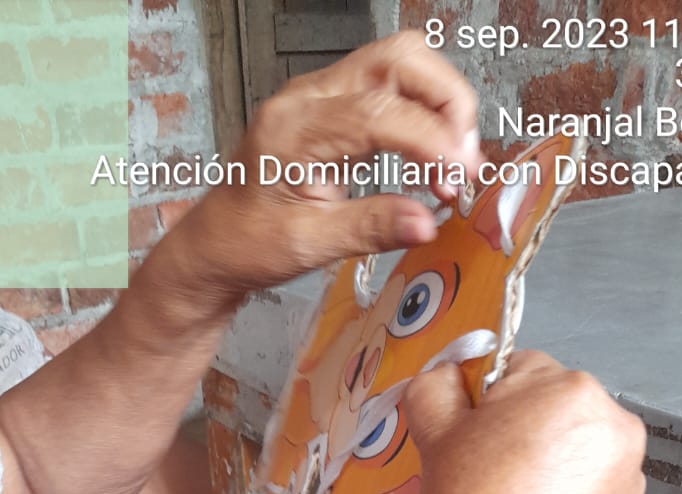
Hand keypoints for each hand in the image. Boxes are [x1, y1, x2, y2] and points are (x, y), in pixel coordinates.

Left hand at [174, 33, 480, 301]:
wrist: (215, 244)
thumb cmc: (249, 243)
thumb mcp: (309, 245)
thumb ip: (371, 228)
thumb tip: (427, 222)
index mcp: (296, 128)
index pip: (380, 112)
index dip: (432, 140)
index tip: (462, 174)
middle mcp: (309, 98)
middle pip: (399, 60)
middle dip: (447, 102)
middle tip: (465, 161)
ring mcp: (321, 96)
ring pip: (400, 64)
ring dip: (440, 103)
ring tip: (453, 161)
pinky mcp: (333, 107)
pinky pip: (389, 86)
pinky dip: (422, 112)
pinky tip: (431, 157)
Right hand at [403, 353, 646, 493]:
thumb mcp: (434, 434)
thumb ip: (436, 385)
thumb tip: (447, 373)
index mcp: (573, 390)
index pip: (517, 367)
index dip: (481, 403)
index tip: (462, 442)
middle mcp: (616, 426)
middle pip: (549, 406)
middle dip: (515, 432)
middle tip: (478, 479)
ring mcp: (629, 476)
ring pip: (568, 448)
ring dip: (538, 464)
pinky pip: (585, 489)